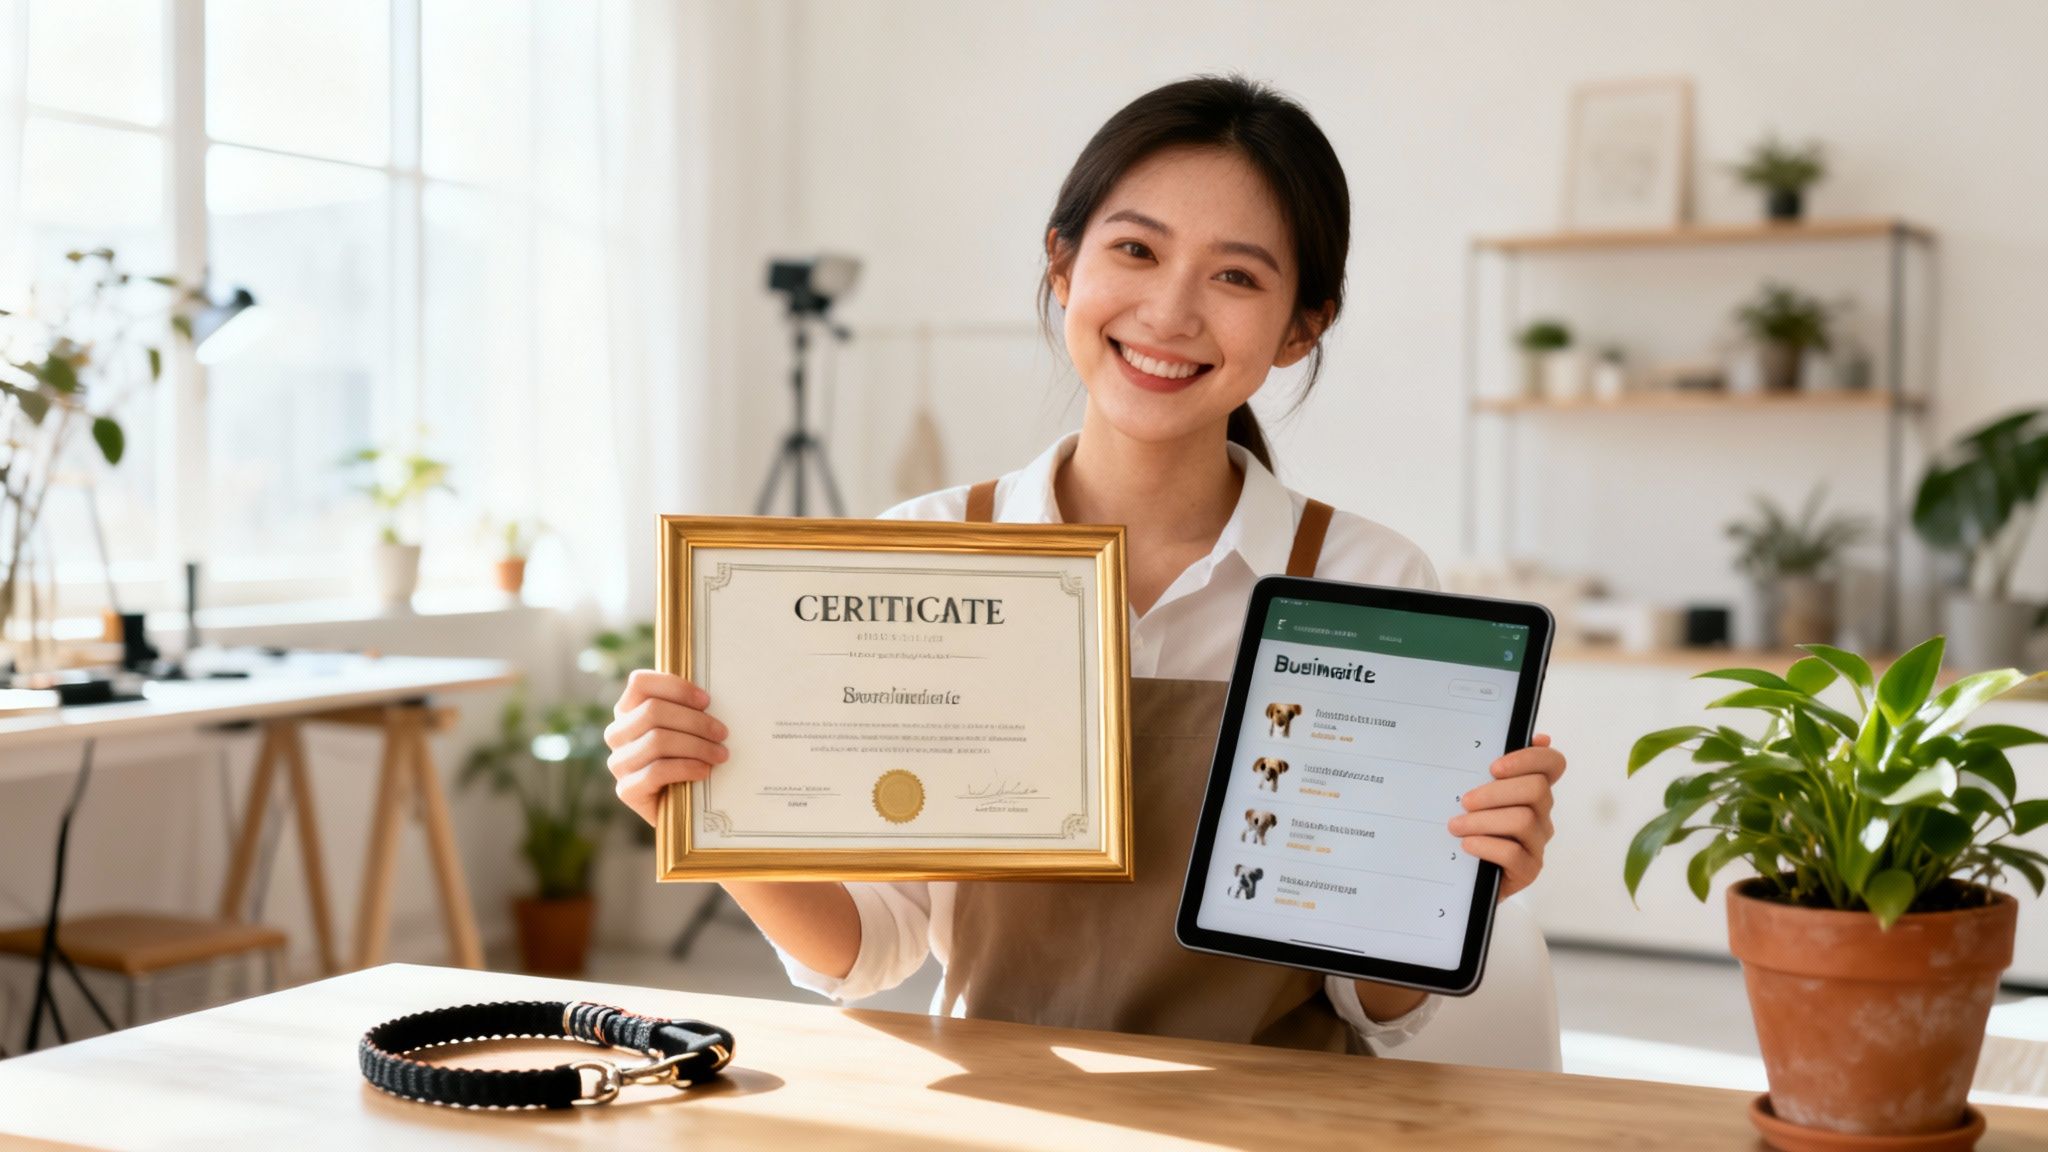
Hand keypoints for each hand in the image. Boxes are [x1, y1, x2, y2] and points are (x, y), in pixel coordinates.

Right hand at [603, 669, 729, 826]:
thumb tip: (709, 698)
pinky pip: (657, 771)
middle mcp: (617, 734)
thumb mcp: (685, 729)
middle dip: (695, 721)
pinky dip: (686, 768)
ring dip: (696, 746)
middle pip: (653, 712)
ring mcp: (619, 763)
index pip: (640, 684)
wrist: (681, 807)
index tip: (706, 701)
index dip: (675, 687)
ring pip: (657, 741)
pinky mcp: (626, 790)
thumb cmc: (688, 758)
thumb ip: (687, 709)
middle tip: (722, 733)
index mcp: (628, 710)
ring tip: (720, 754)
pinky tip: (705, 770)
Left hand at [1447, 733, 1564, 900]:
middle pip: (1536, 790)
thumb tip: (1538, 737)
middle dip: (1495, 792)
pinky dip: (1485, 845)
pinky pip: (1513, 853)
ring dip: (1482, 821)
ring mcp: (1537, 843)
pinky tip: (1467, 845)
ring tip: (1456, 826)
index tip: (1494, 767)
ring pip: (1522, 820)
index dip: (1529, 758)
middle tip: (1465, 801)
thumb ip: (1497, 771)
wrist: (1463, 875)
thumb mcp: (1478, 796)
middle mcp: (1542, 815)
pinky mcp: (1528, 870)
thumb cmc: (1471, 827)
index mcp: (1532, 791)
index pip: (1553, 764)